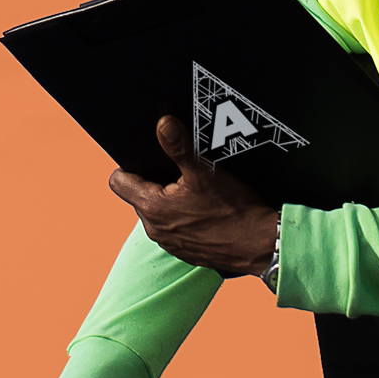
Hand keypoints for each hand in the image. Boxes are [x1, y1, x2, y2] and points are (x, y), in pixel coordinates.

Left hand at [110, 124, 283, 275]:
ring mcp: (169, 243)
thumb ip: (179, 147)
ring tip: (196, 196)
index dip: (131, 168)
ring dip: (169, 205)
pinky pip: (174, 231)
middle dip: (154, 185)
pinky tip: (206, 214)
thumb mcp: (205, 172)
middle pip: (139, 198)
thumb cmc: (234, 210)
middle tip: (182, 177)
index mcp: (152, 207)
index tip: (150, 163)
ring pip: (157, 215)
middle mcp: (155, 229)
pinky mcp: (185, 253)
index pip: (118, 182)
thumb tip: (163, 124)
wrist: (260, 245)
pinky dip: (184, 221)